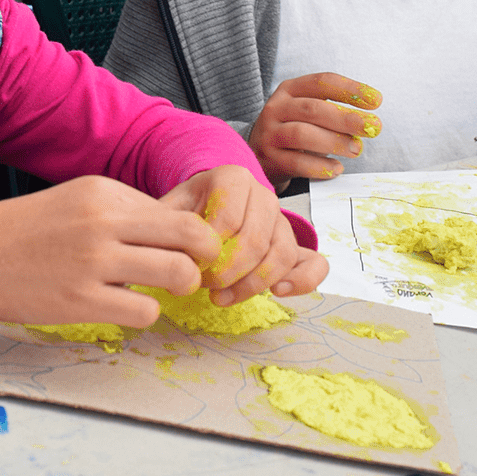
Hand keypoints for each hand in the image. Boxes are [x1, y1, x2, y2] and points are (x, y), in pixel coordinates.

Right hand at [0, 174, 226, 334]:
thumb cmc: (26, 230)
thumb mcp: (76, 199)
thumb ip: (123, 211)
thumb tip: (175, 231)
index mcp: (104, 191)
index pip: (176, 209)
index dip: (191, 233)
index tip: (187, 248)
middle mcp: (104, 221)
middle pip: (191, 234)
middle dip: (205, 255)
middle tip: (196, 268)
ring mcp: (94, 262)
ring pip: (178, 273)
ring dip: (180, 284)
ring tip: (163, 289)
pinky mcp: (83, 302)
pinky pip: (145, 311)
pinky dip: (144, 312)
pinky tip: (124, 305)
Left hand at [161, 165, 328, 304]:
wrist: (207, 202)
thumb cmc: (187, 208)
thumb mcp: (170, 208)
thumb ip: (165, 224)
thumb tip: (164, 252)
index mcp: (233, 178)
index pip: (228, 218)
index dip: (209, 249)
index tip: (192, 265)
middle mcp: (263, 194)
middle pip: (254, 240)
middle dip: (229, 272)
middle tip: (205, 286)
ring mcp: (282, 219)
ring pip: (280, 255)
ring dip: (252, 284)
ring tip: (223, 298)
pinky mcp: (294, 243)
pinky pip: (313, 262)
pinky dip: (303, 280)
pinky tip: (277, 293)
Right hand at [249, 72, 381, 190]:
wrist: (258, 155)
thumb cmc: (292, 130)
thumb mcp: (306, 111)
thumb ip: (332, 112)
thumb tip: (368, 122)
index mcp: (289, 90)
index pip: (321, 82)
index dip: (350, 90)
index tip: (376, 100)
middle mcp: (276, 108)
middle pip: (312, 109)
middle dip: (346, 118)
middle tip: (372, 127)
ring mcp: (270, 133)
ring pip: (302, 134)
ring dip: (334, 141)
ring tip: (356, 149)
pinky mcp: (269, 158)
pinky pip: (297, 162)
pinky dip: (320, 167)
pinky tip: (336, 168)